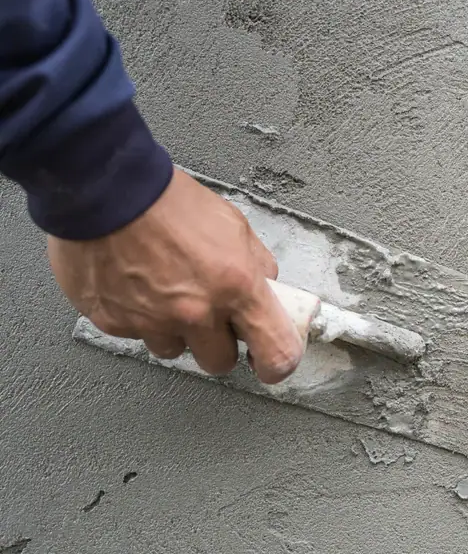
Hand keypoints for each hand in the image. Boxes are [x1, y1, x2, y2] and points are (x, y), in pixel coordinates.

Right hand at [48, 167, 303, 383]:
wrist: (104, 189)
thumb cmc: (169, 201)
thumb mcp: (233, 224)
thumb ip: (256, 263)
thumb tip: (266, 288)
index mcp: (236, 287)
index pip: (276, 353)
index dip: (276, 364)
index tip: (270, 362)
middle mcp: (196, 313)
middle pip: (220, 362)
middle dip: (219, 343)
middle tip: (210, 316)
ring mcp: (152, 322)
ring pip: (174, 350)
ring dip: (176, 331)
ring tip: (167, 293)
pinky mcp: (114, 322)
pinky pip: (136, 334)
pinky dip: (139, 316)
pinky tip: (137, 285)